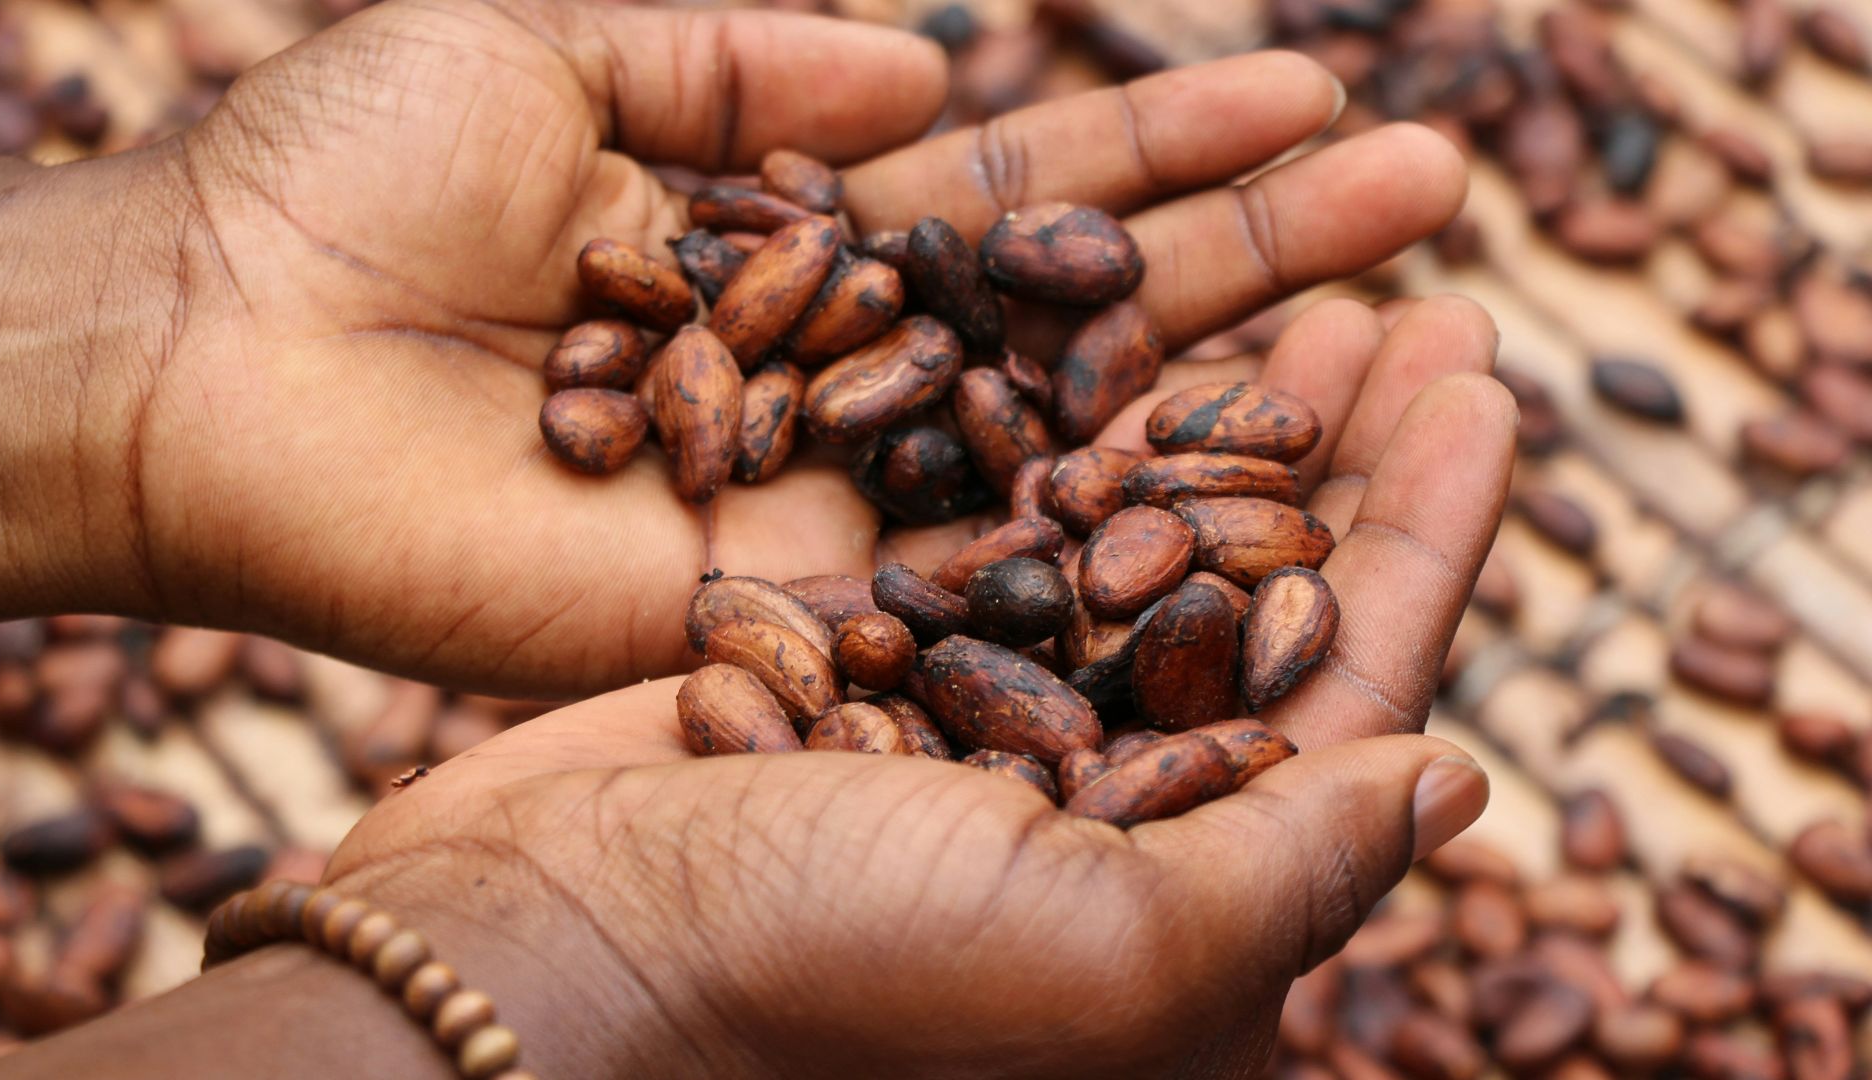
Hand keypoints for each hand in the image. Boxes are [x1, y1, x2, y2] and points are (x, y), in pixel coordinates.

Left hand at [0, 3, 1471, 696]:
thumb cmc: (341, 180)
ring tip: (1409, 312)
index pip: (1023, 196)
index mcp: (791, 238)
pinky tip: (1259, 501)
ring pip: (1063, 450)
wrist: (200, 359)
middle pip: (1083, 322)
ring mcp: (823, 499)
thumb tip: (929, 70)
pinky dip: (1106, 544)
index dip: (1168, 148)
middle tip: (1431, 184)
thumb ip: (742, 58)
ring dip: (1234, 388)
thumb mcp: (548, 48)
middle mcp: (838, 378)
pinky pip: (965, 575)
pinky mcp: (776, 608)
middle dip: (1259, 251)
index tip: (1319, 93)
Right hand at [318, 295, 1515, 1077]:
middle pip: (1261, 604)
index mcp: (1188, 921)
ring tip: (1289, 304)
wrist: (546, 947)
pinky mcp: (874, 676)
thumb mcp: (1105, 952)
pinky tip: (1110, 353)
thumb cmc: (825, 978)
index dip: (1429, 531)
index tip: (1481, 380)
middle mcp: (1099, 830)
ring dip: (1218, 427)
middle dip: (1339, 456)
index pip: (1357, 699)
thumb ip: (1293, 873)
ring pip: (1142, 554)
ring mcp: (982, 743)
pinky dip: (1070, 441)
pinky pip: (1010, 537)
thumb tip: (1457, 777)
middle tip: (1407, 309)